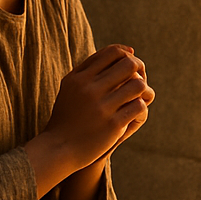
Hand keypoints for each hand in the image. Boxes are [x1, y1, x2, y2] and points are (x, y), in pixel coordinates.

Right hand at [24, 45, 153, 195]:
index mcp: (79, 78)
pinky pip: (139, 106)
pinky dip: (141, 106)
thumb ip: (92, 67)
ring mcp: (101, 107)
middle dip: (138, 70)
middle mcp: (89, 89)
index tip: (130, 65)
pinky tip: (134, 111)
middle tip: (138, 79)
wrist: (59, 148)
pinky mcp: (112, 125)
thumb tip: (128, 50)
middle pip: (129, 65)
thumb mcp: (71, 86)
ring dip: (142, 90)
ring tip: (137, 96)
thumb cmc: (68, 115)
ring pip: (138, 85)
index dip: (127, 55)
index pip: (113, 52)